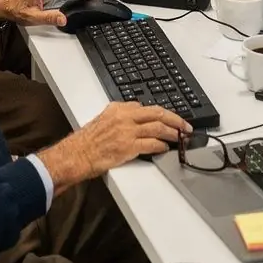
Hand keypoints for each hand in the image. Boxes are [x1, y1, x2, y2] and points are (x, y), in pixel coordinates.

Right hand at [38, 102, 190, 189]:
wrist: (76, 155)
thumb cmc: (87, 141)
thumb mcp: (103, 120)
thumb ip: (120, 118)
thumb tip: (137, 120)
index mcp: (118, 108)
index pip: (145, 107)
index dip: (161, 113)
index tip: (170, 118)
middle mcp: (124, 117)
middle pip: (157, 113)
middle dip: (175, 119)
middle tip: (185, 126)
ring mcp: (127, 131)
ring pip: (157, 127)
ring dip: (172, 132)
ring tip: (180, 137)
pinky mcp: (128, 147)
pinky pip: (151, 144)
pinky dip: (161, 146)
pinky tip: (165, 148)